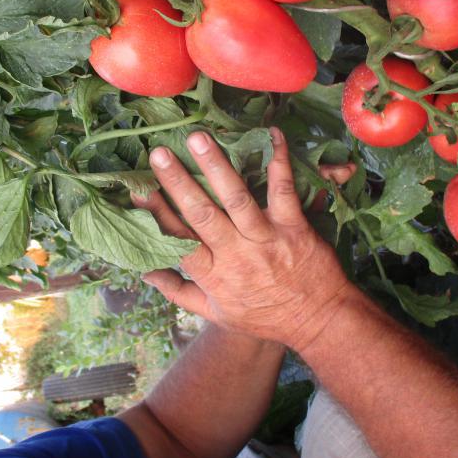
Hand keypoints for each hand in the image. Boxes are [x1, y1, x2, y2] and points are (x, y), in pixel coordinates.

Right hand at [133, 127, 358, 351]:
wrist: (319, 322)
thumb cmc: (265, 317)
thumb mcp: (217, 314)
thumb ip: (180, 292)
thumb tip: (145, 272)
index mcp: (214, 277)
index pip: (178, 242)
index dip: (157, 216)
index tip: (137, 190)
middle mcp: (236, 255)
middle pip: (202, 215)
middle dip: (178, 182)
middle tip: (159, 153)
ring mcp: (266, 239)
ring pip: (237, 198)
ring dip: (217, 166)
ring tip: (199, 138)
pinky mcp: (294, 227)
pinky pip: (284, 190)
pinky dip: (278, 161)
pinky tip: (270, 135)